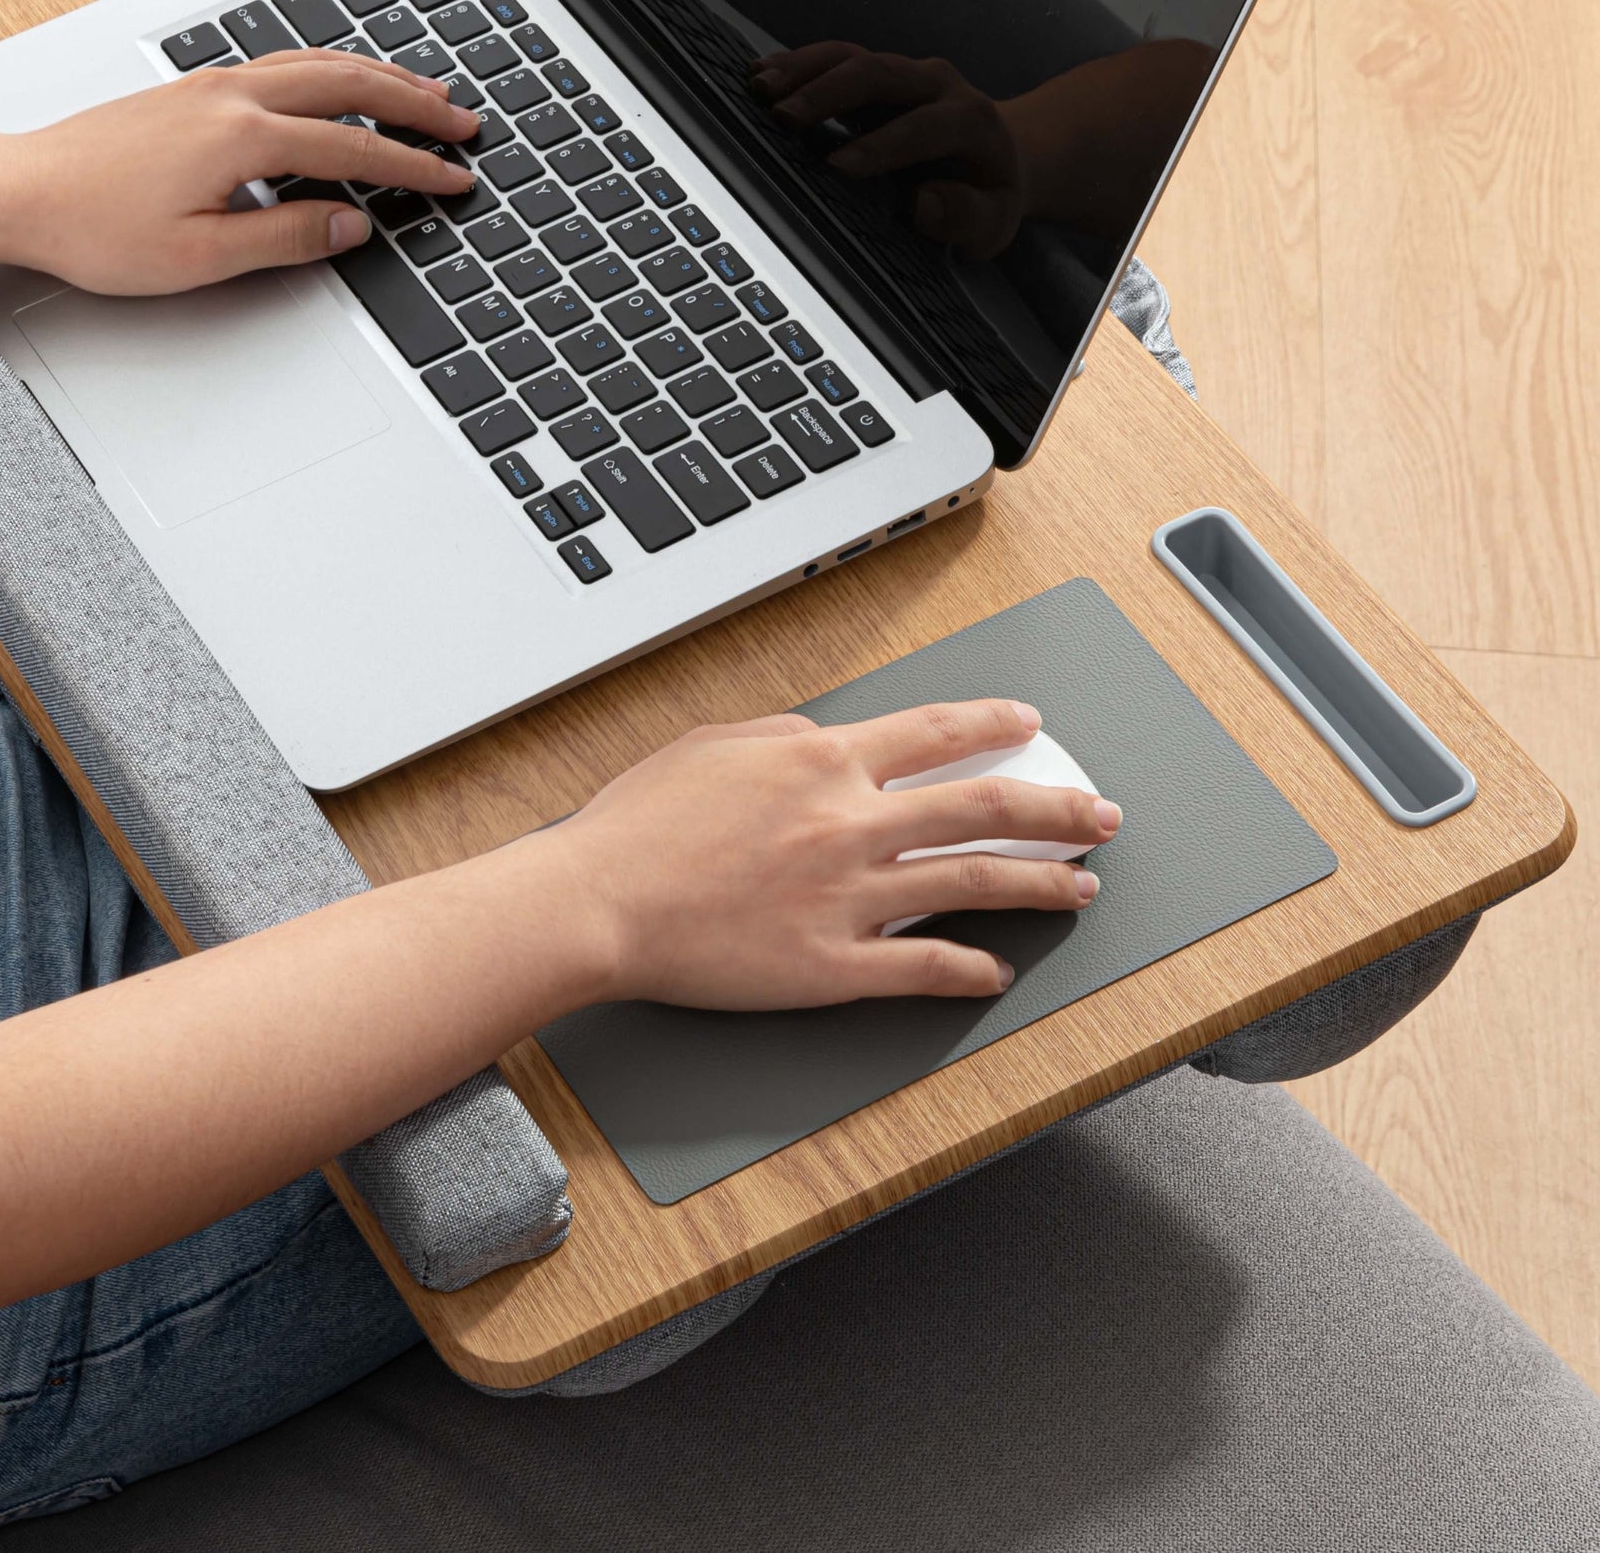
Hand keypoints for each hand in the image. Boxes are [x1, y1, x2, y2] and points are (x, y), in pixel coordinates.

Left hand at [0, 49, 480, 292]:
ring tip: (424, 93)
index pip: (354, 148)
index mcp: (242, 136)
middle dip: (414, 102)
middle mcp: (231, 95)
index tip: (453, 179)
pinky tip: (342, 81)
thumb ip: (285, 237)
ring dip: (378, 75)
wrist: (20, 189)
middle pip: (349, 84)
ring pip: (317, 63)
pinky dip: (331, 69)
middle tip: (464, 122)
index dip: (413, 167)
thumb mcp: (200, 256)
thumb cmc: (94, 226)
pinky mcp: (193, 89)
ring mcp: (211, 85)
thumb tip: (350, 224)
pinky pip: (283, 63)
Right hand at [550, 699, 1119, 1008]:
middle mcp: (849, 823)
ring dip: (1038, 885)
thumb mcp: (712, 744)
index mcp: (822, 762)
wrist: (599, 900)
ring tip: (1080, 889)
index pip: (935, 734)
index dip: (993, 726)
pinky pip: (921, 967)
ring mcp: (847, 897)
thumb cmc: (639, 825)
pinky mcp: (831, 966)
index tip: (1029, 725)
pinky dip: (968, 970)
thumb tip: (827, 739)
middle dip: (1055, 809)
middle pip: (981, 807)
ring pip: (971, 885)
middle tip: (1097, 814)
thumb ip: (783, 737)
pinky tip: (995, 971)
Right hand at [749, 41, 1024, 258]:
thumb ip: (967, 217)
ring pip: (851, 56)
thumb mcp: (994, 221)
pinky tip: (761, 75)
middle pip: (881, 73)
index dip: (881, 144)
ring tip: (760, 88)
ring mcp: (903, 74)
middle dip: (828, 93)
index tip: (837, 166)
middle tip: (783, 118)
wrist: (997, 157)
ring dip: (803, 69)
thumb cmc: (987, 196)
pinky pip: (834, 58)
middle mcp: (938, 85)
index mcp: (971, 121)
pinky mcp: (875, 75)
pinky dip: (796, 64)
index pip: (924, 125)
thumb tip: (923, 203)